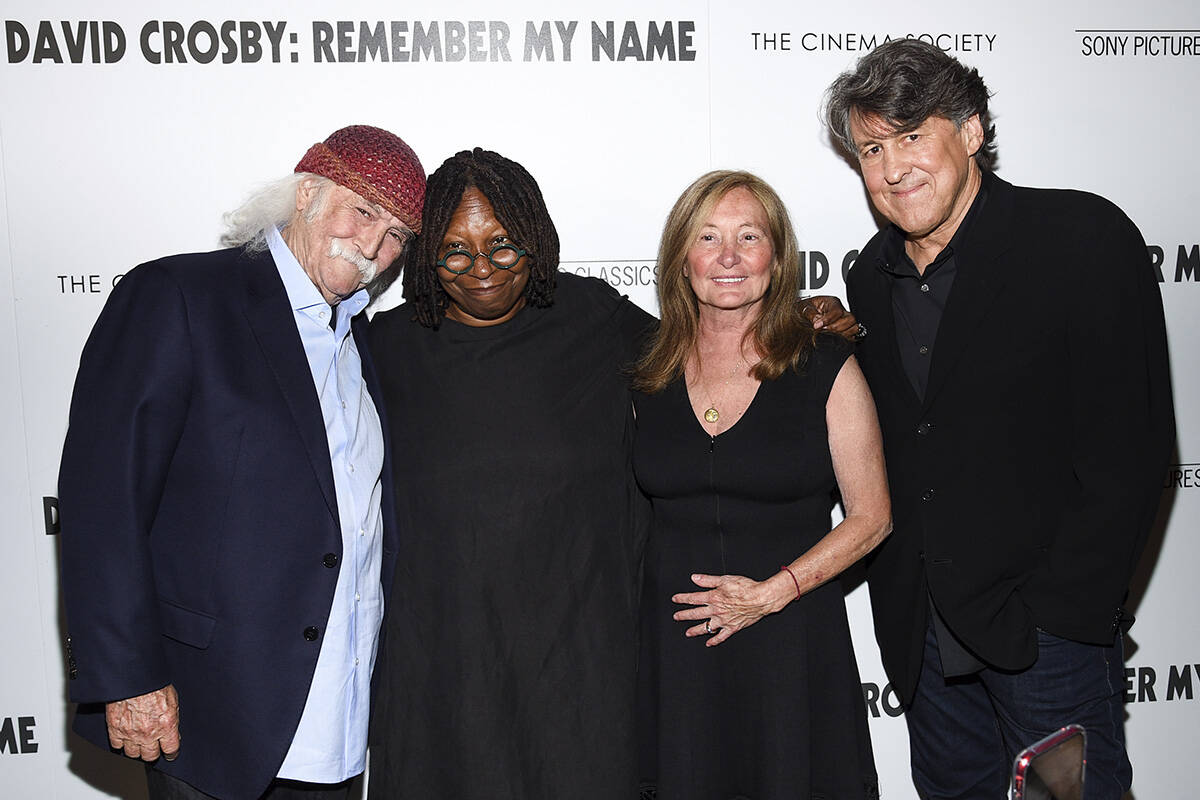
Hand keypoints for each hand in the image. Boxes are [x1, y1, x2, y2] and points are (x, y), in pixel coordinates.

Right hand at [105, 684, 179, 760]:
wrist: (134, 678)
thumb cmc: (153, 685)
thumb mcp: (173, 701)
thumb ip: (173, 719)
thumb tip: (174, 732)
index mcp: (166, 725)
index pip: (171, 749)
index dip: (171, 753)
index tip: (170, 753)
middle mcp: (149, 733)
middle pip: (150, 756)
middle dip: (153, 752)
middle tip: (154, 747)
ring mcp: (131, 733)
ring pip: (133, 754)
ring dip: (136, 749)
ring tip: (139, 743)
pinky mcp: (115, 730)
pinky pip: (117, 746)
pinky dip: (121, 744)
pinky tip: (125, 738)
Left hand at [671, 573, 789, 645]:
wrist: (761, 598)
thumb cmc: (746, 588)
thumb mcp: (725, 579)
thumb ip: (708, 580)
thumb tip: (694, 578)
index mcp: (713, 598)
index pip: (693, 599)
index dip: (682, 599)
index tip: (675, 599)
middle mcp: (716, 610)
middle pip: (696, 614)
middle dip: (684, 615)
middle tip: (676, 617)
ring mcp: (724, 620)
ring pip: (706, 627)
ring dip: (695, 630)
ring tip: (688, 633)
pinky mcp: (733, 627)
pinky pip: (721, 637)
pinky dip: (714, 641)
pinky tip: (709, 643)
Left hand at [801, 295, 859, 338]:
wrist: (805, 313)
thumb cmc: (806, 308)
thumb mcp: (804, 307)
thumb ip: (810, 314)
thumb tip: (816, 322)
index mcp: (832, 302)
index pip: (837, 311)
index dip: (828, 320)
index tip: (817, 326)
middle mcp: (841, 310)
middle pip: (850, 319)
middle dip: (837, 327)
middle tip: (824, 331)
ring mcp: (845, 320)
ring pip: (854, 327)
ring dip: (843, 334)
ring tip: (830, 335)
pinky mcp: (846, 328)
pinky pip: (854, 334)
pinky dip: (847, 338)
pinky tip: (836, 339)